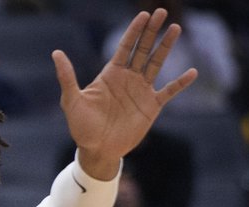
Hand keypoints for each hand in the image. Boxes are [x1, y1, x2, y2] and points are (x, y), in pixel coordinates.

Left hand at [52, 8, 196, 175]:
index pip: (125, 47)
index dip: (134, 31)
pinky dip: (180, 83)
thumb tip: (56, 53)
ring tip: (175, 28)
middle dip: (152, 30)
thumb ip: (67, 77)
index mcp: (111, 74)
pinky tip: (192, 72)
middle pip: (143, 49)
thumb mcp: (71, 102)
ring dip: (166, 47)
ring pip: (157, 63)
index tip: (143, 15)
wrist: (97, 150)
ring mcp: (141, 91)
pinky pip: (169, 91)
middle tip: (161, 11)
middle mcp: (128, 78)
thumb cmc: (81, 127)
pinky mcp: (151, 106)